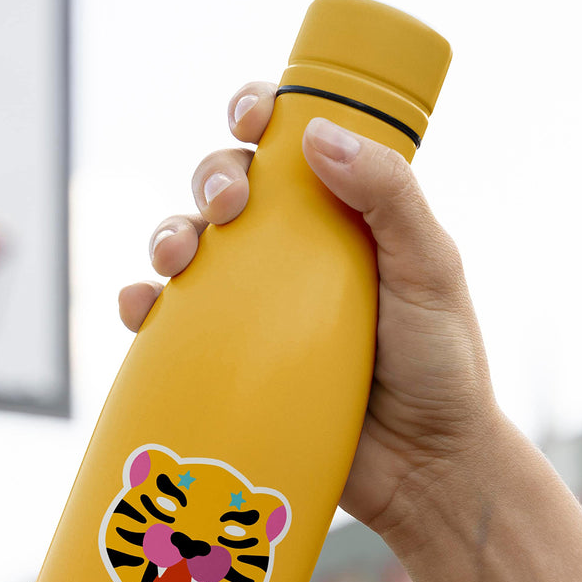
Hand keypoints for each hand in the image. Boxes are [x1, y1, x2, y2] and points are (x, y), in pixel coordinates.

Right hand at [118, 82, 502, 541]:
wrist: (423, 467)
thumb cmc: (441, 364)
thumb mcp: (430, 268)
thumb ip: (390, 195)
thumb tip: (317, 134)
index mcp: (340, 216)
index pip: (289, 145)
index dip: (258, 114)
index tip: (251, 119)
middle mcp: (290, 253)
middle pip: (227, 189)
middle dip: (210, 178)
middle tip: (227, 206)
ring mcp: (254, 308)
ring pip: (188, 248)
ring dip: (166, 235)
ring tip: (177, 258)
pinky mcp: (227, 361)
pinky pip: (167, 325)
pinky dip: (141, 306)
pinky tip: (140, 309)